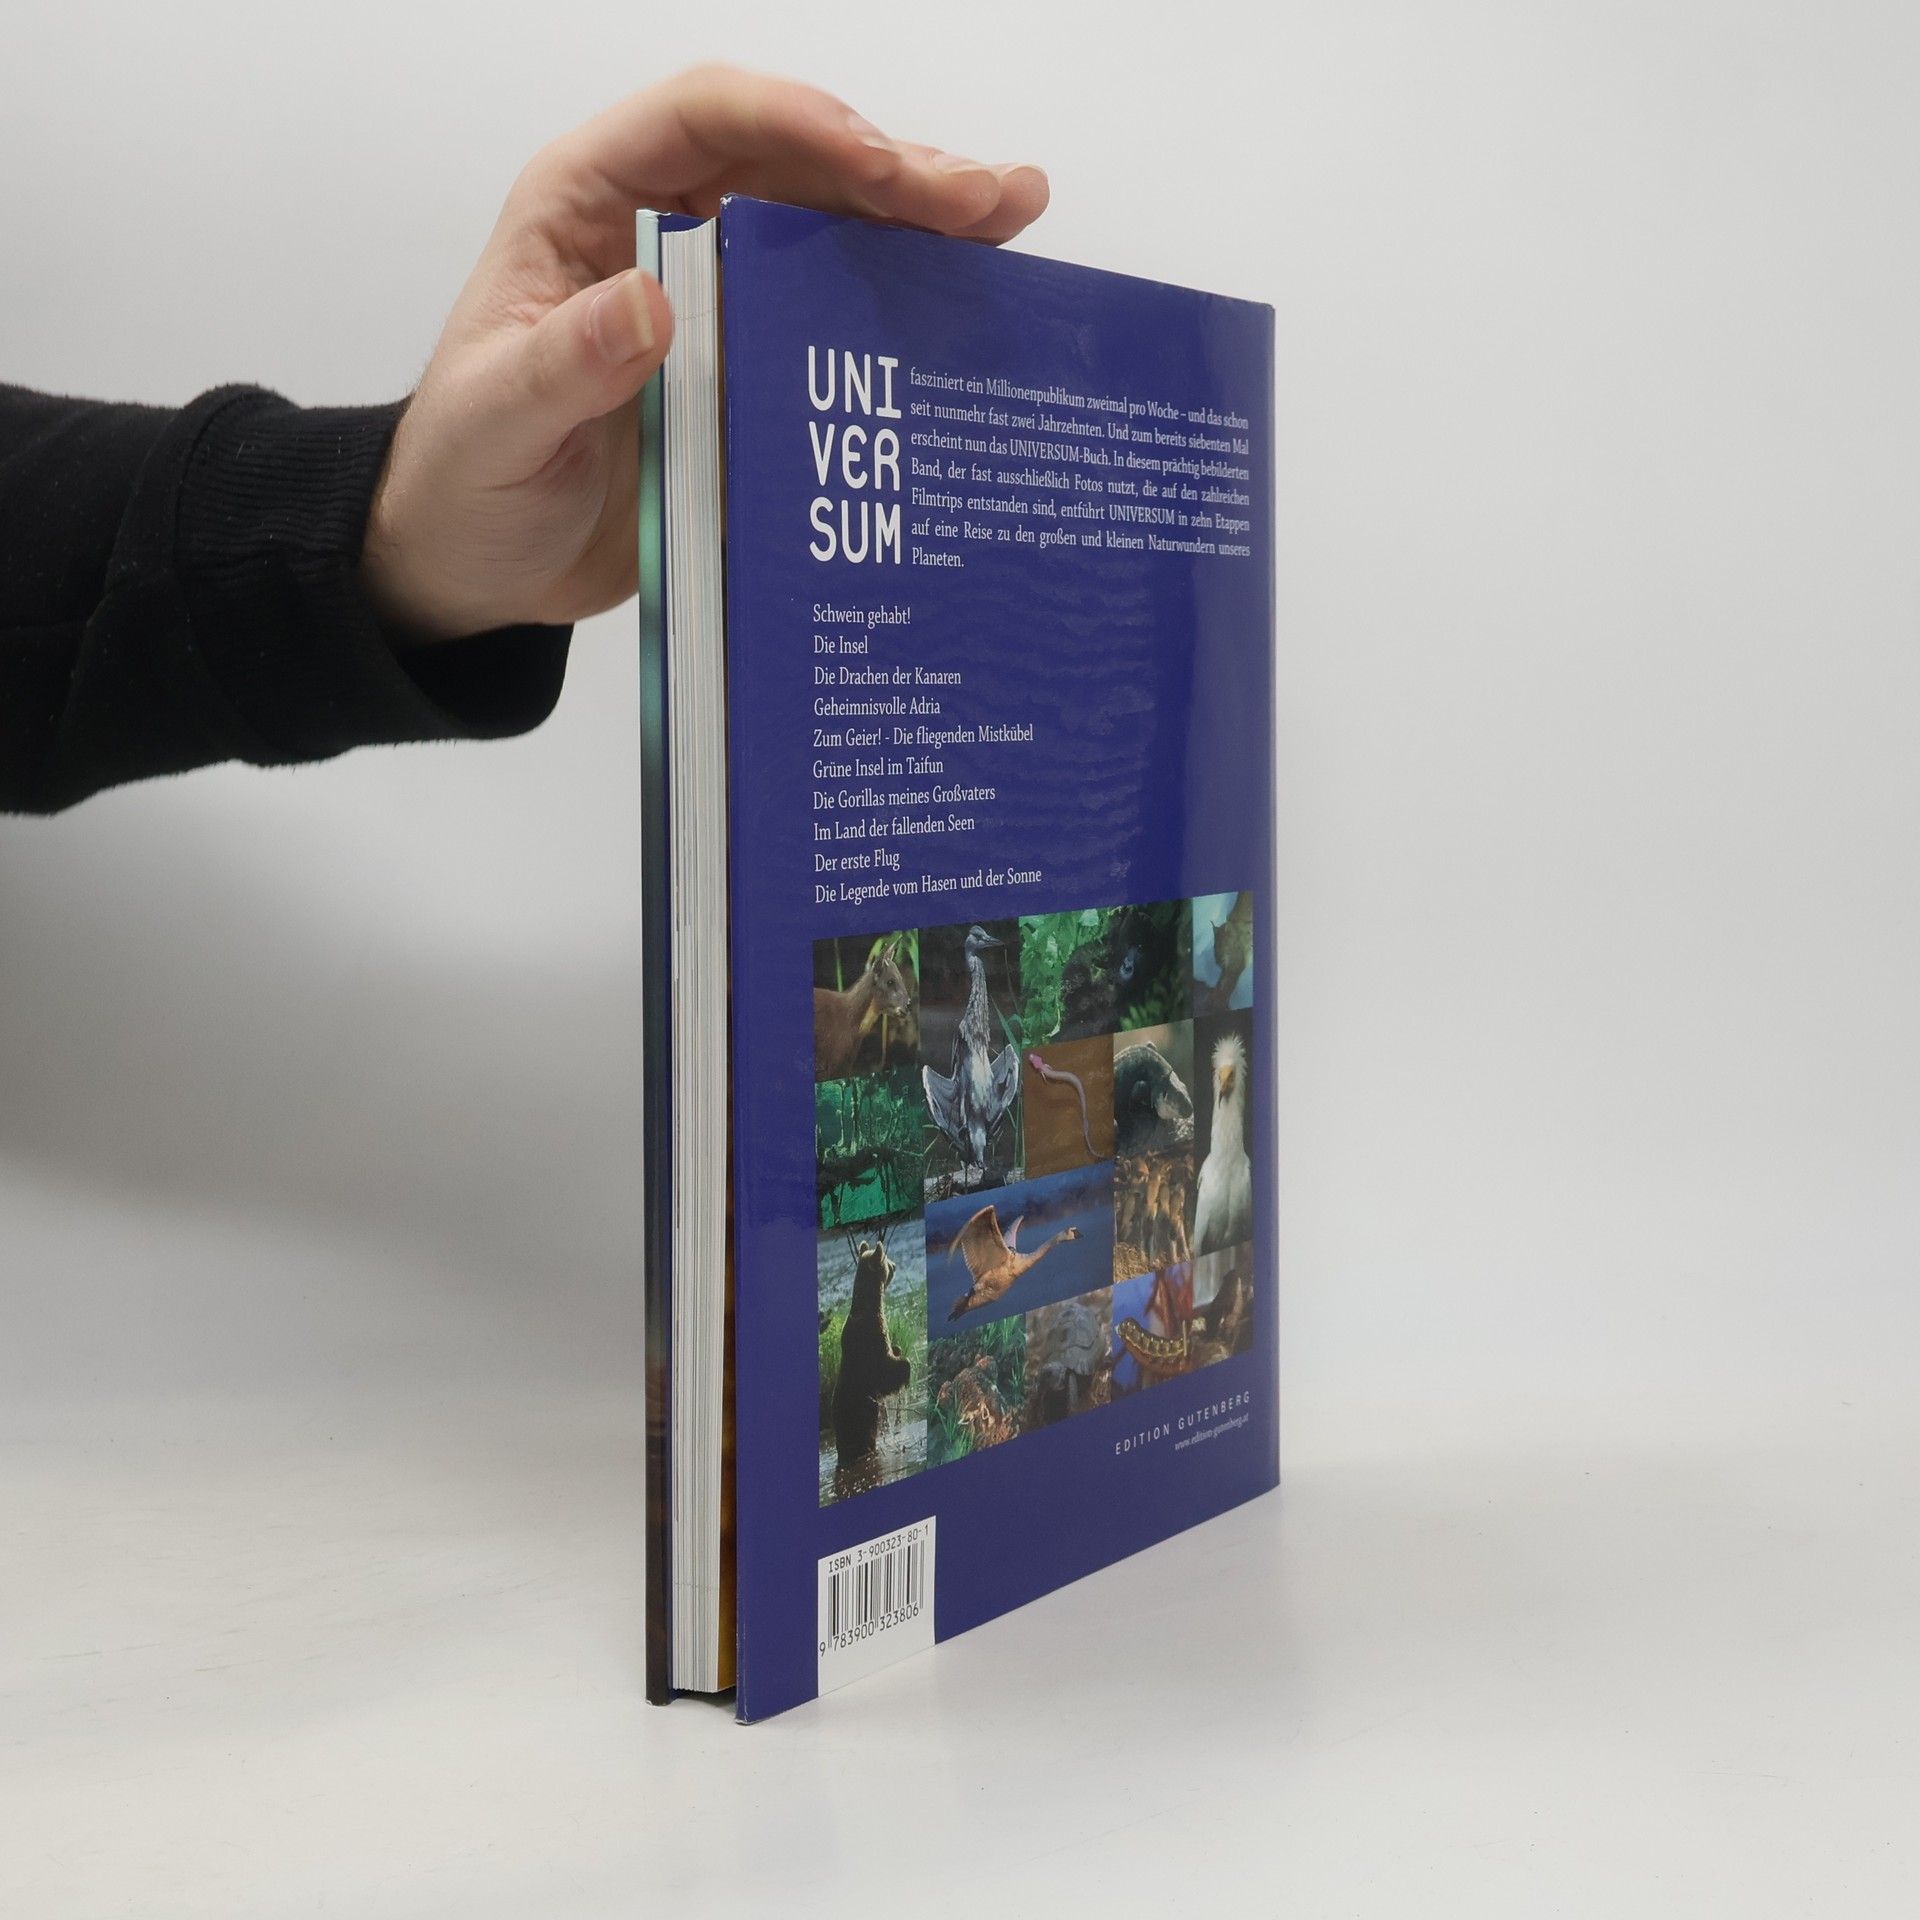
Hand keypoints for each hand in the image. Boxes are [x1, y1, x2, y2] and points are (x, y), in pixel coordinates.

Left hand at [363, 66, 1047, 639]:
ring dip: (923, 220)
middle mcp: (665, 229)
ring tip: (1013, 218)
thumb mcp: (496, 422)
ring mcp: (718, 296)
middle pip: (793, 161)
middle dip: (895, 168)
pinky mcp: (752, 365)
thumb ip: (566, 363)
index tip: (880, 167)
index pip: (704, 119)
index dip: (800, 123)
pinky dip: (908, 302)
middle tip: (988, 199)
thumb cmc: (466, 480)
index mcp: (591, 204)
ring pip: (832, 225)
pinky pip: (839, 314)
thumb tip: (650, 300)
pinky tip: (977, 302)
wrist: (479, 563)